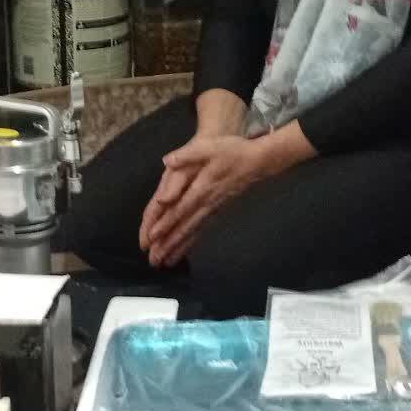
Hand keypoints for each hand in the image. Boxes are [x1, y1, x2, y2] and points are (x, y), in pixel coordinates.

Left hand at [144, 137, 270, 267]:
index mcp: (202, 188)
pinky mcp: (217, 212)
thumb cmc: (233, 151)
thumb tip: (168, 161)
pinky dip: (191, 243)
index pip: (180, 209)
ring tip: (165, 263)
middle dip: (168, 244)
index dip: (166, 223)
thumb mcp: (209, 147)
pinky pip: (202, 230)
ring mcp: (213, 210)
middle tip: (154, 260)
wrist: (258, 162)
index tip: (152, 238)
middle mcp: (206, 204)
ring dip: (178, 248)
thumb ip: (187, 155)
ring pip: (193, 232)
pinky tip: (182, 252)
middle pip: (185, 227)